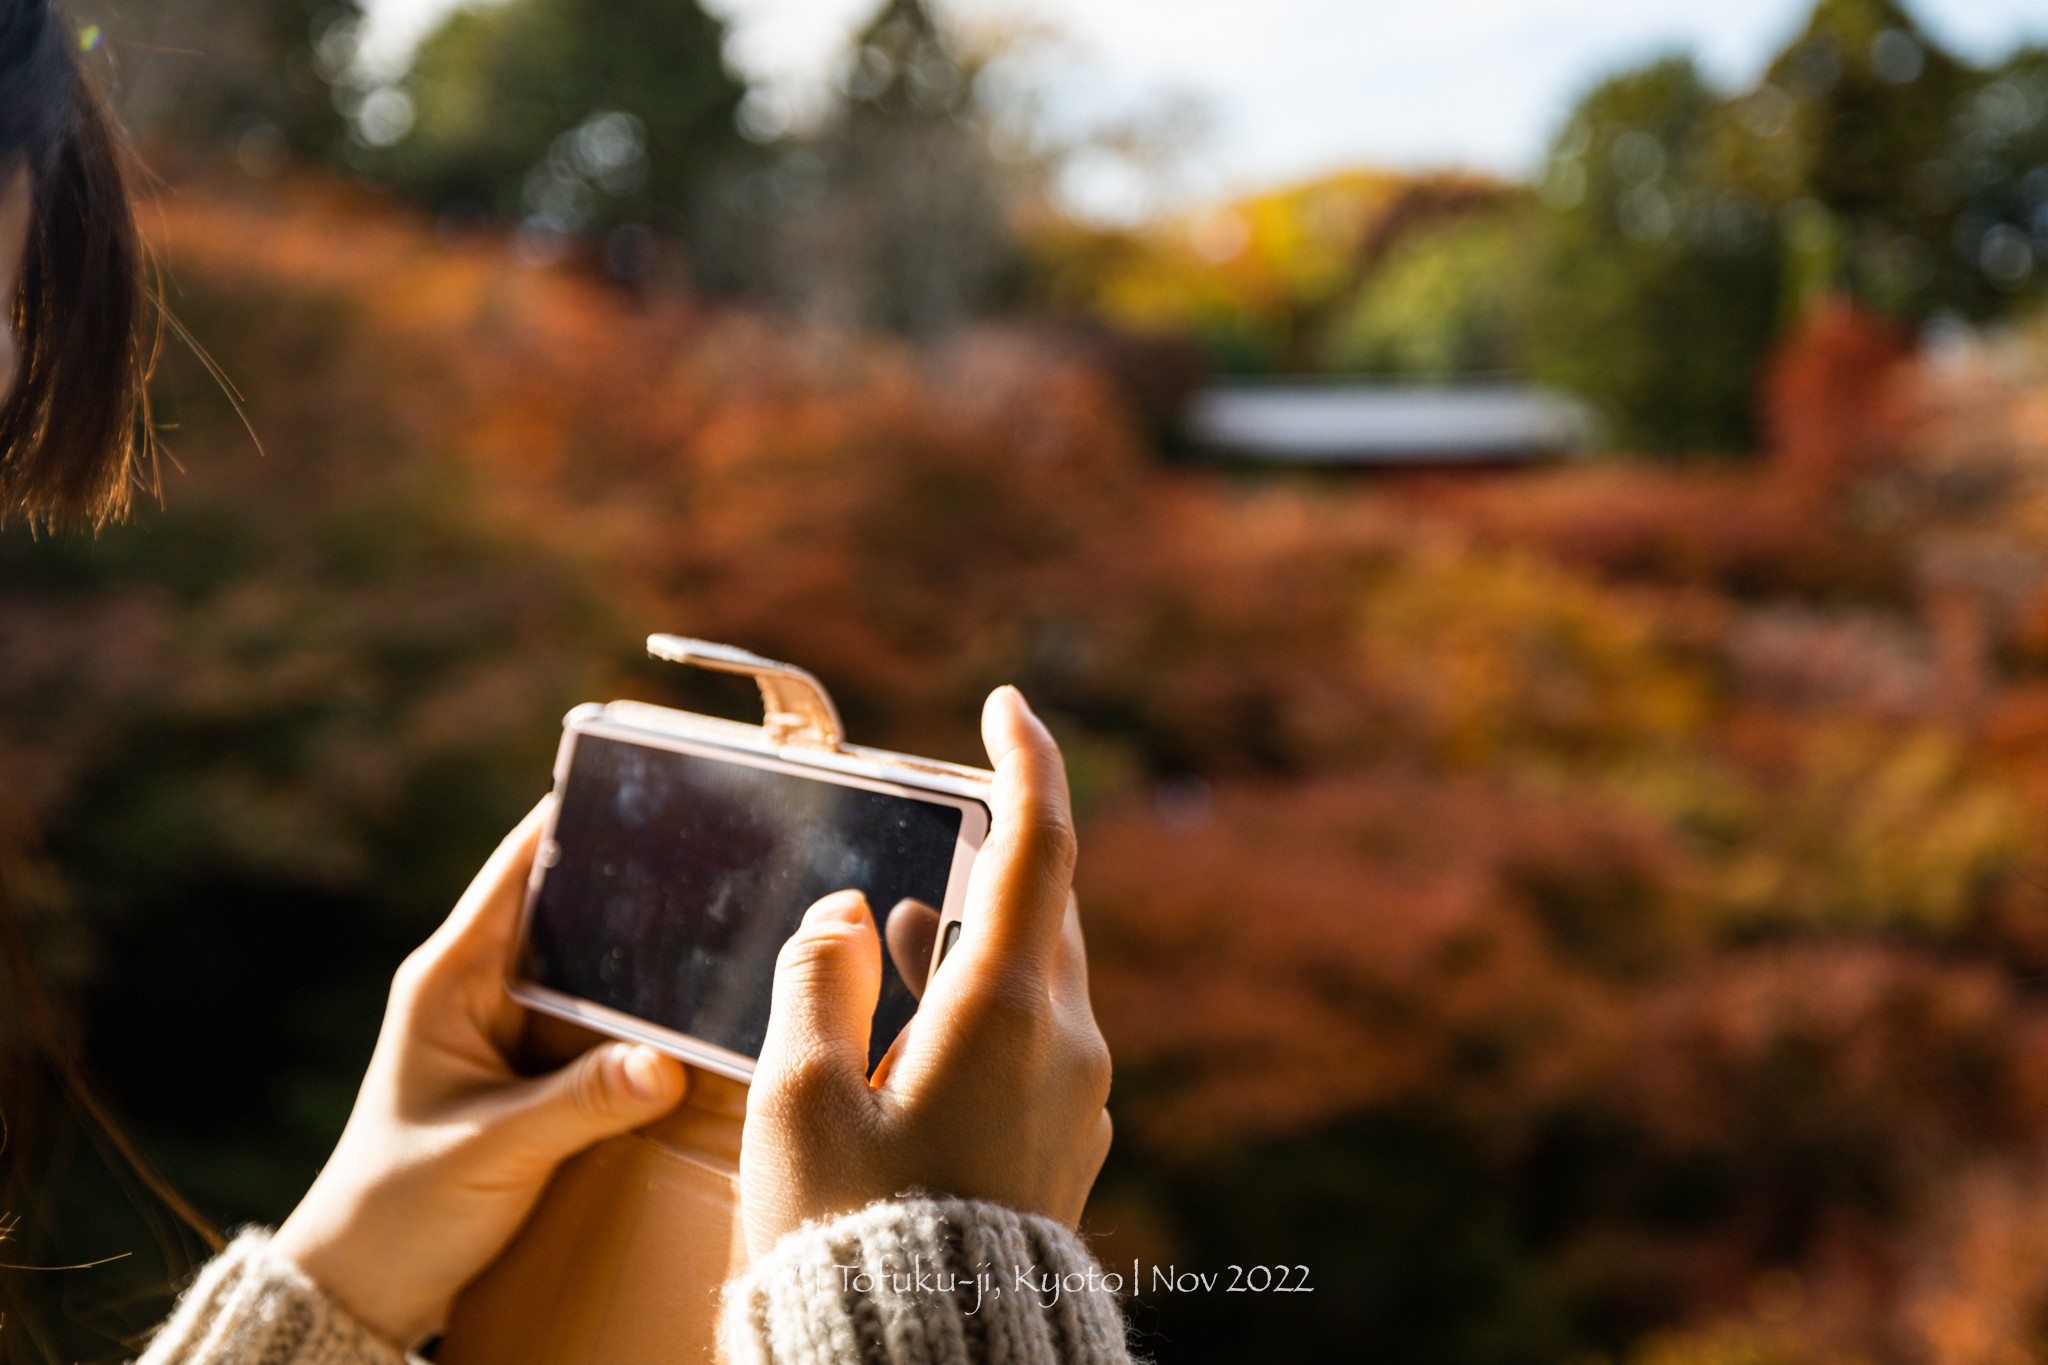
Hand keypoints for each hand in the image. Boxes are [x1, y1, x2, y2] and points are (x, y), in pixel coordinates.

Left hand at [273, 802, 688, 1348]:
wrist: (366, 1283)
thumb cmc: (401, 1209)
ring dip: (649, 952)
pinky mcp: (537, 1068)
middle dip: (637, 880)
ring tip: (731, 921)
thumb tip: (668, 1064)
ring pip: (596, 964)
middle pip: (571, 905)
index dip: (577, 815)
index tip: (647, 779)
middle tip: (724, 854)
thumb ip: (579, 1105)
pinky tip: (702, 1008)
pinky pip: (604, 1020)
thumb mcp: (491, 1151)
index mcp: (451, 977)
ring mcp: (512, 1025)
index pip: (520, 865)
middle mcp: (483, 985)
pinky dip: (646, 1011)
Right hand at [740, 686, 1114, 1256]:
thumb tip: (849, 917)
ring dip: (971, 940)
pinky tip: (917, 1016)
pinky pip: (1033, 1040)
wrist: (927, 1363)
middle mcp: (1065, 1044)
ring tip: (896, 926)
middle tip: (927, 830)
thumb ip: (819, 982)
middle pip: (1042, 911)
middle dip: (986, 861)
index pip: (1041, 848)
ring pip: (1035, 978)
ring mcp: (1075, 1099)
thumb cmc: (850, 1233)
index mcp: (1008, 1013)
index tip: (1008, 702)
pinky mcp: (1064, 1145)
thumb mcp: (799, 1100)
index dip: (1027, 761)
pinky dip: (979, 1004)